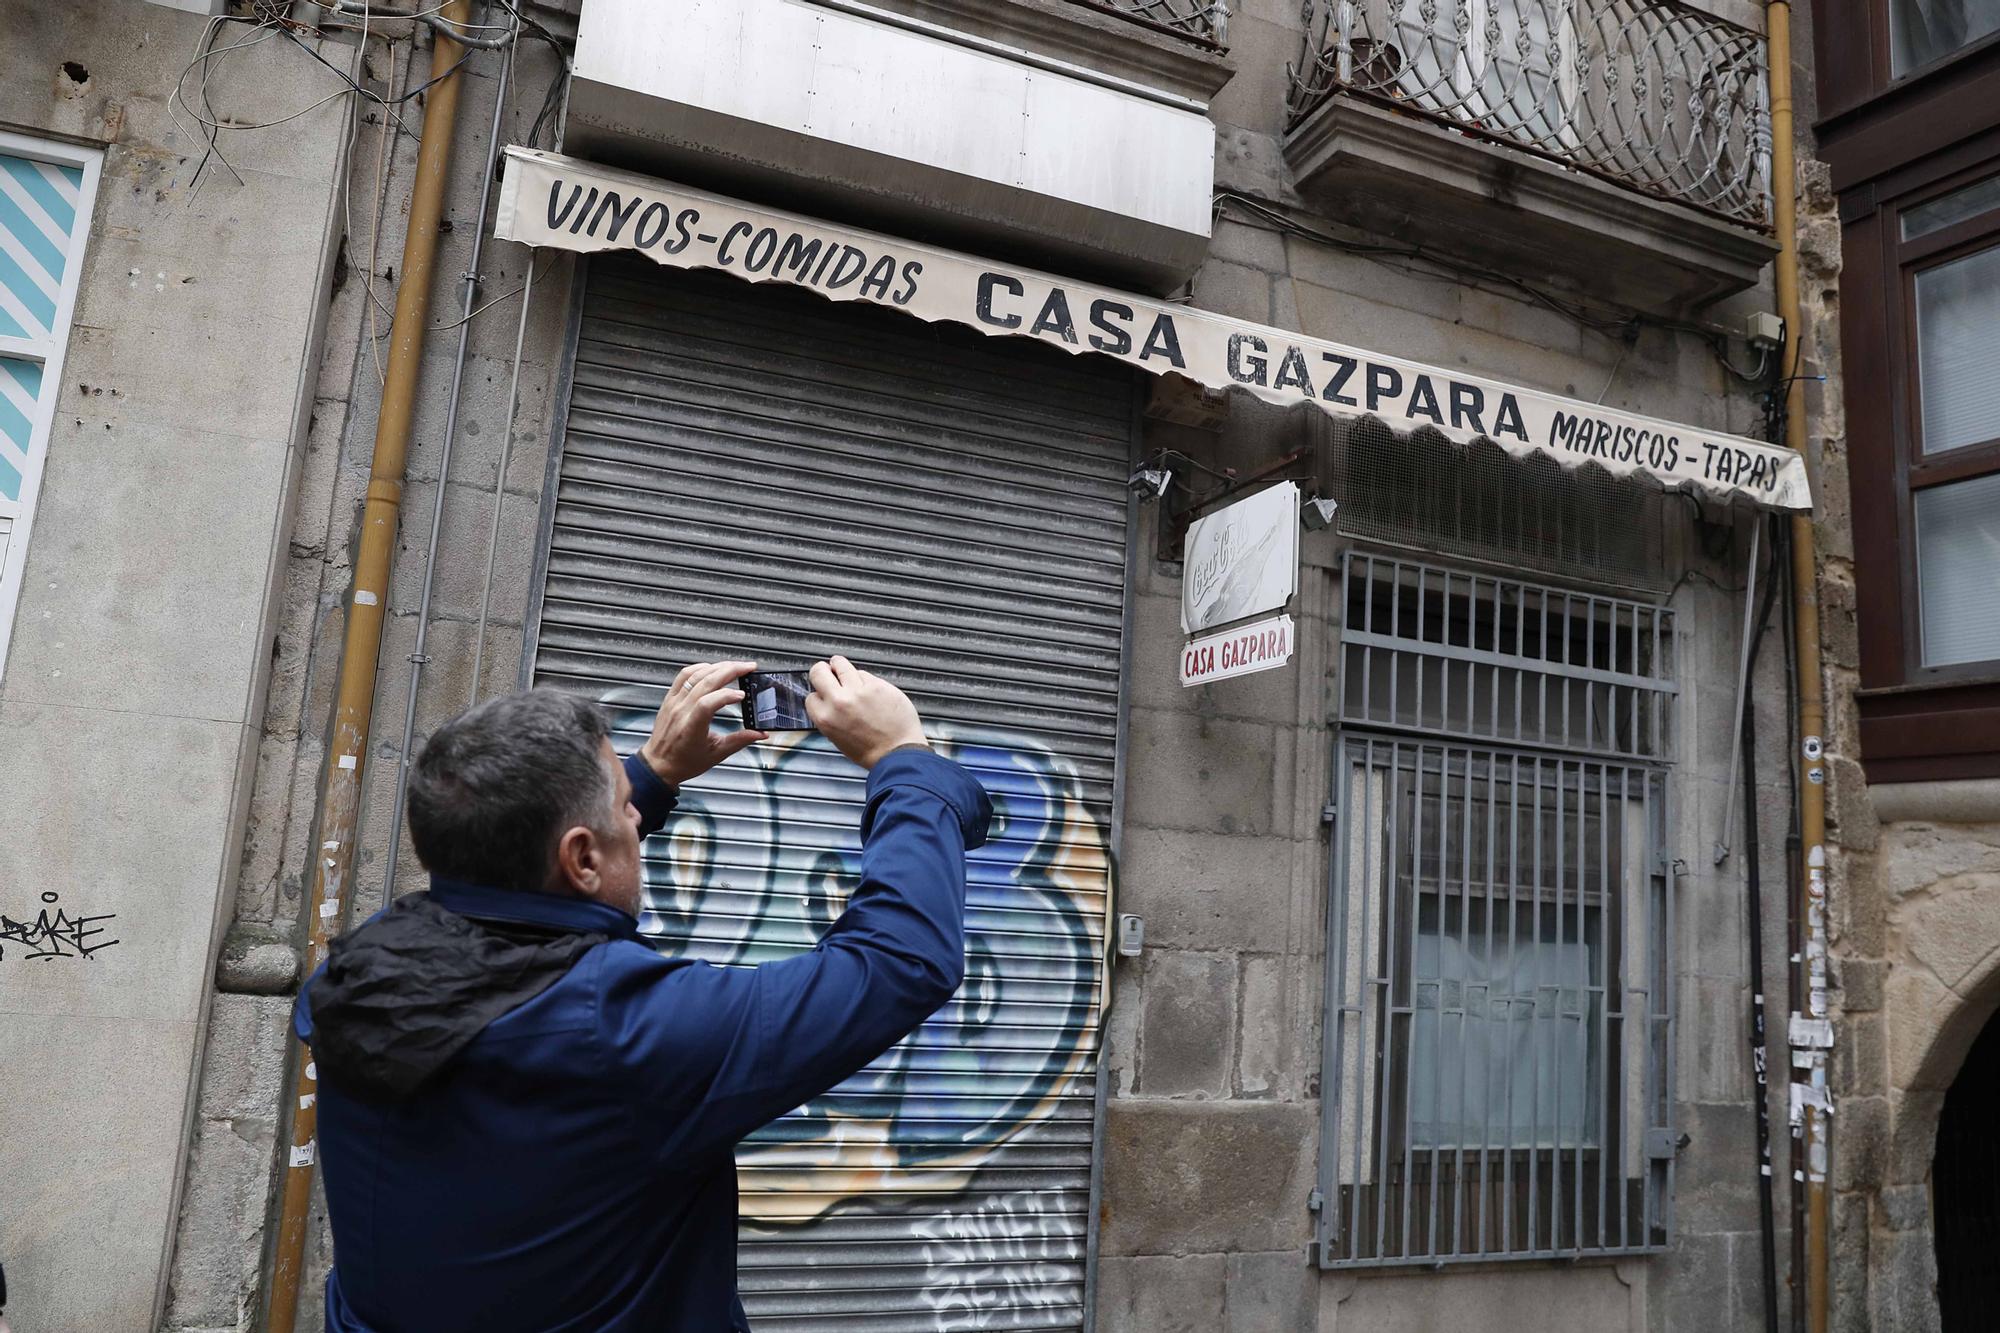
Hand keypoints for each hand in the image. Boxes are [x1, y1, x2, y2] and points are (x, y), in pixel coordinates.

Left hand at [640, 659, 768, 784]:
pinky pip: (683, 676)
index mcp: (692, 728)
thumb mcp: (716, 755)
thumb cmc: (684, 762)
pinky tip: (711, 668)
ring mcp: (674, 703)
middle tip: (748, 667)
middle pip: (705, 682)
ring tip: (735, 665)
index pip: (708, 703)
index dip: (727, 695)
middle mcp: (681, 712)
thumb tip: (760, 734)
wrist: (659, 765)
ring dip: (717, 667)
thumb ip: (739, 741)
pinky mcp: (670, 699)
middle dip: (730, 670)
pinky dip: (699, 668)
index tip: (743, 695)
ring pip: (696, 675)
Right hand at [806, 656, 927, 769]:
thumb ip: (830, 716)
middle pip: (819, 671)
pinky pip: (865, 674)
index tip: (825, 693)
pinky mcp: (877, 684)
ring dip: (841, 667)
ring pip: (841, 664)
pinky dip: (865, 680)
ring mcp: (859, 690)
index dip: (819, 694)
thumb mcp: (837, 738)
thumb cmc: (871, 751)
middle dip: (823, 671)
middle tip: (830, 673)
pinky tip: (870, 691)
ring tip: (848, 674)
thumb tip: (827, 700)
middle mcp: (839, 701)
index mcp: (826, 718)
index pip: (811, 695)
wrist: (898, 753)